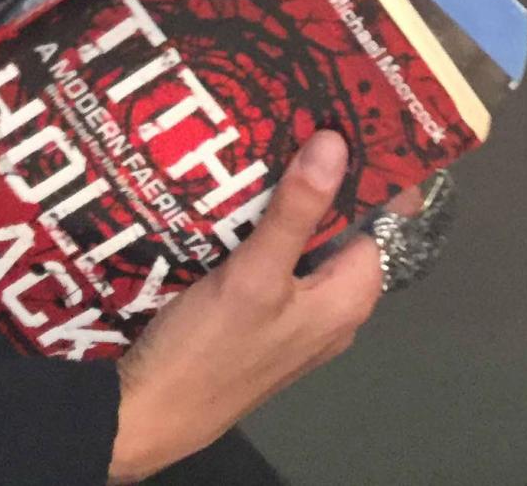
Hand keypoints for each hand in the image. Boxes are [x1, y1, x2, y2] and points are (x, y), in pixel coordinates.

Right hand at [108, 131, 383, 481]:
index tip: (356, 116)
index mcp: (348, 298)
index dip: (371, 172)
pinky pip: (273, 258)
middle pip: (340, 227)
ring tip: (270, 134)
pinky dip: (261, 225)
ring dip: (287, 198)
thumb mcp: (254, 276)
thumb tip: (338, 144)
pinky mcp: (258, 315)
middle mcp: (331, 306)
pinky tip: (235, 190)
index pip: (381, 220)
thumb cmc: (209, 352)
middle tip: (303, 111)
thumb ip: (297, 212)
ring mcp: (294, 313)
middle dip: (323, 176)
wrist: (145, 417)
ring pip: (303, 241)